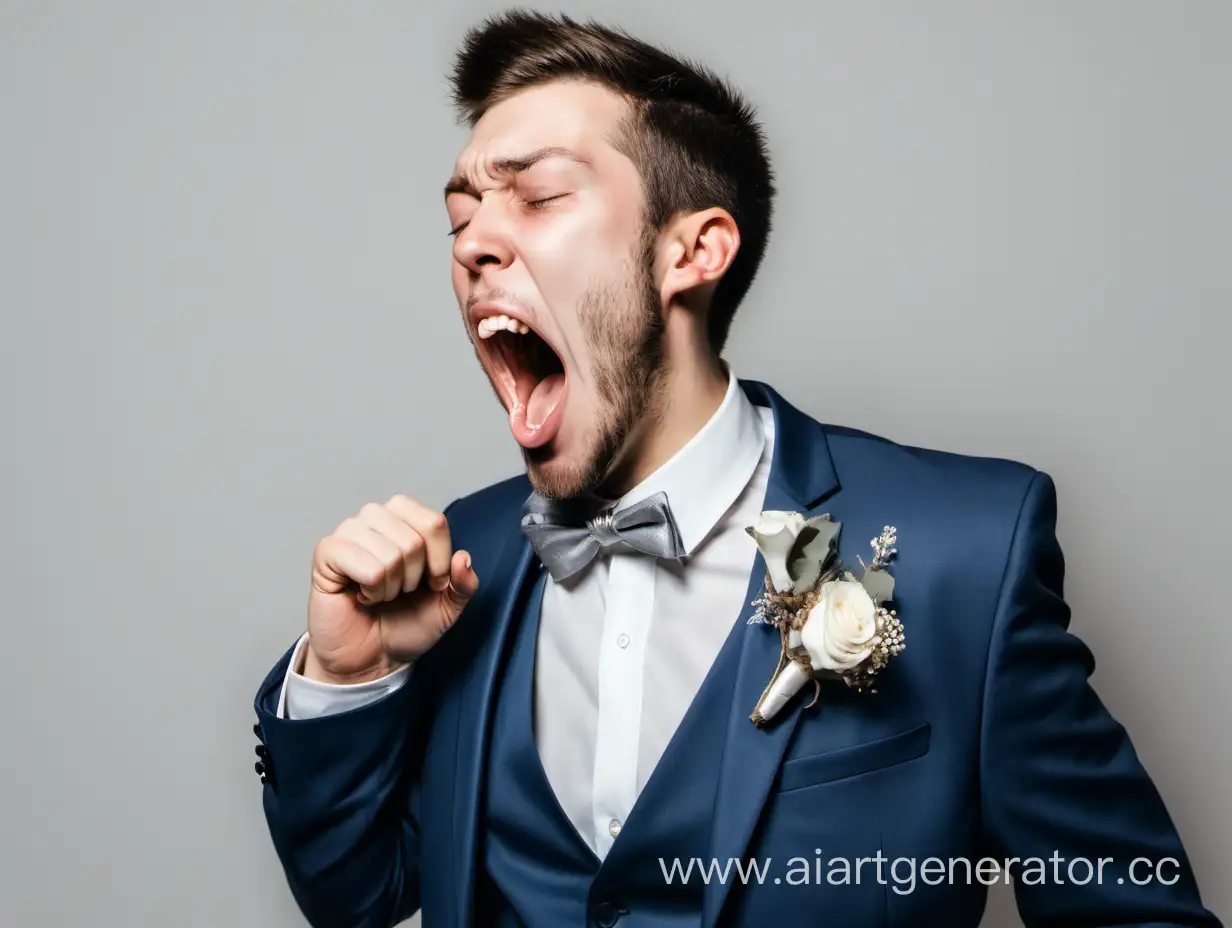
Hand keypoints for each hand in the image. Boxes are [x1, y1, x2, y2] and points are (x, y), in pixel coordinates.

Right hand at [302, 495, 478, 682]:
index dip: (440, 561)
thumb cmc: (405, 624)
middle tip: (399, 591)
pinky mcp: (327, 552)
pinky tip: (362, 595)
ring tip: (379, 593)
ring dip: (391, 587)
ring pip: (391, 555)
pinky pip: (367, 568)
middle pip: (414, 540)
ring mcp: (349, 531)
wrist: (371, 657)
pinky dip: (372, 590)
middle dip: (414, 578)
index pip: (435, 522)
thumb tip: (463, 558)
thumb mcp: (448, 607)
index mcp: (406, 518)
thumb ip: (464, 584)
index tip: (432, 583)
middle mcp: (376, 517)